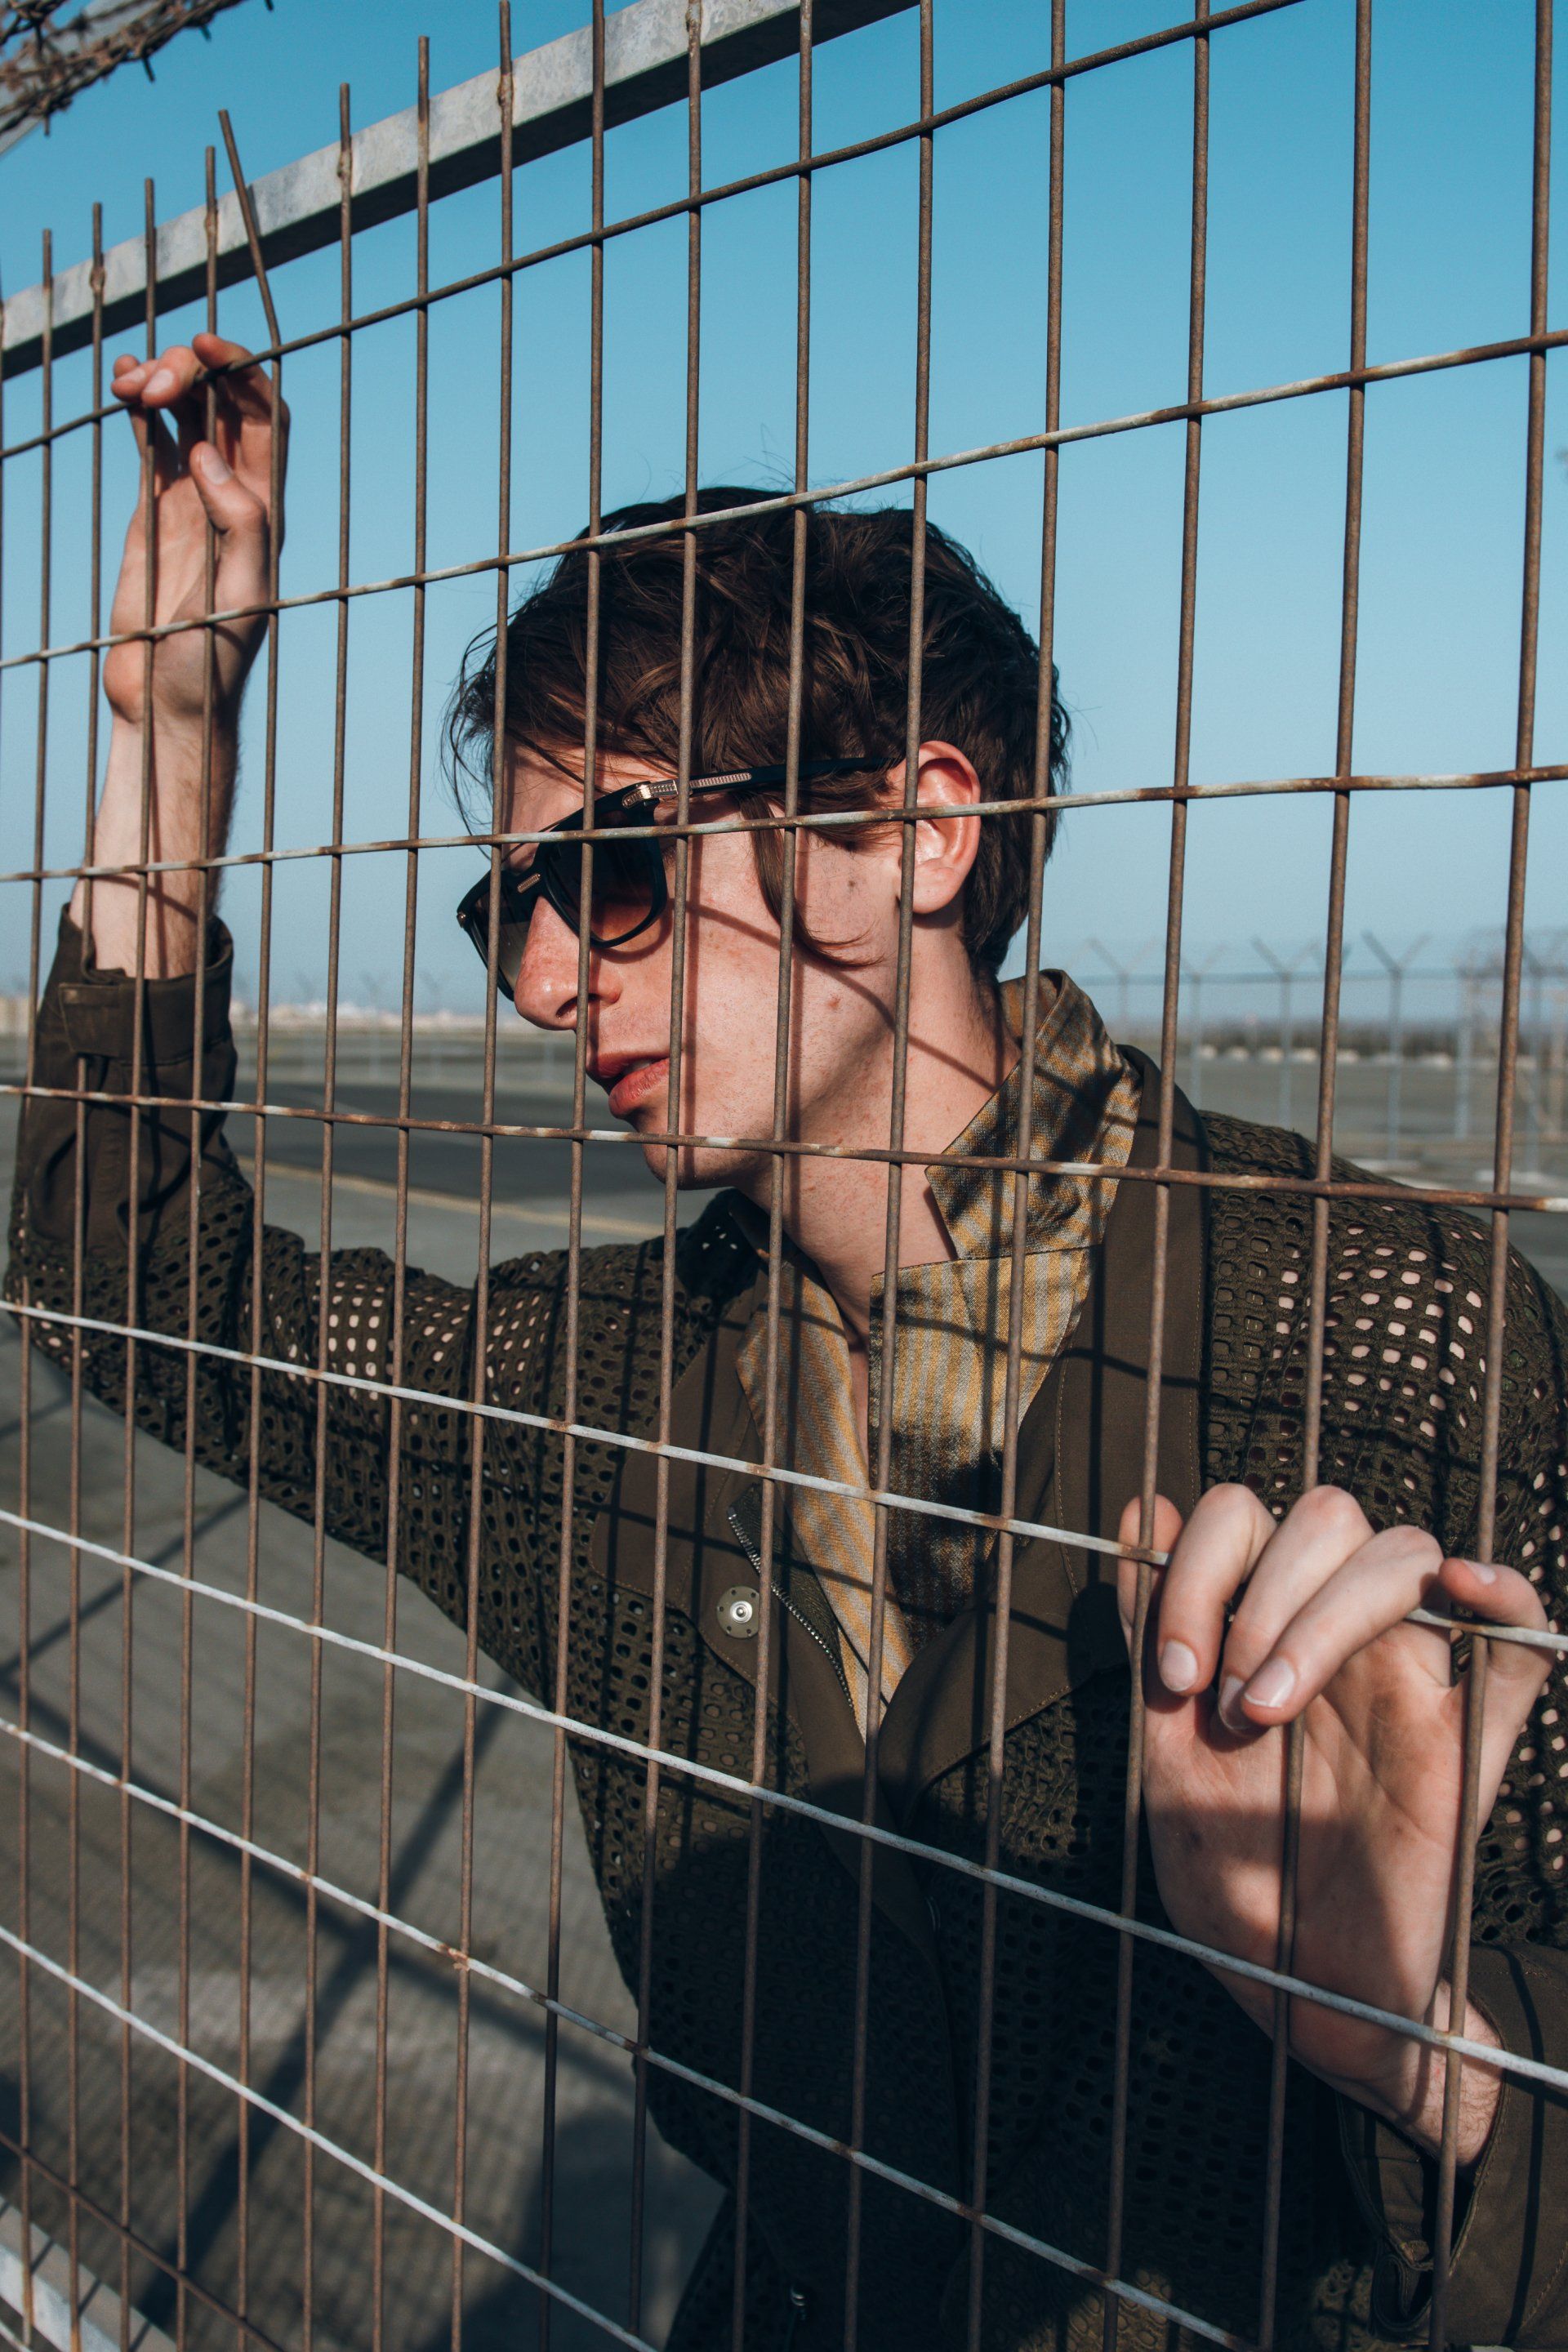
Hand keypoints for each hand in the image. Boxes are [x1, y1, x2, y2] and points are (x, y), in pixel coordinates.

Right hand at [103, 332, 284, 731]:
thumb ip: (239, 526)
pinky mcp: (154, 512)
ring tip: (128, 378)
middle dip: (191, 373)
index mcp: (265, 512)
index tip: (204, 346)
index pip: (266, 419)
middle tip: (153, 378)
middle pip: (223, 405)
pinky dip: (138, 408)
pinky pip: (153, 443)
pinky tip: (120, 385)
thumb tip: (211, 454)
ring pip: (184, 415)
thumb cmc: (210, 667)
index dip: (243, 372)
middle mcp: (233, 496)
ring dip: (160, 381)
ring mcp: (192, 500)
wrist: (166, 703)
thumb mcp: (242, 601)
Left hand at [1117, 1483, 1550, 2159]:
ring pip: (1402, 1554)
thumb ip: (1153, 1628)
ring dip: (1322, 1616)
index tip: (1168, 1677)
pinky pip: (1522, 1641)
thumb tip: (1146, 1504)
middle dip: (1258, 1595)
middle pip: (1327, 1515)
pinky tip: (1459, 1587)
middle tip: (1225, 1705)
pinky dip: (1502, 1595)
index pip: (1243, 1516)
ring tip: (1270, 1712)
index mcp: (1260, 1628)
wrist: (1303, 1992)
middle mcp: (1338, 1636)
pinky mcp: (1472, 1737)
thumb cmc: (1232, 1878)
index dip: (1194, 1567)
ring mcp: (1410, 1678)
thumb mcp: (1164, 1752)